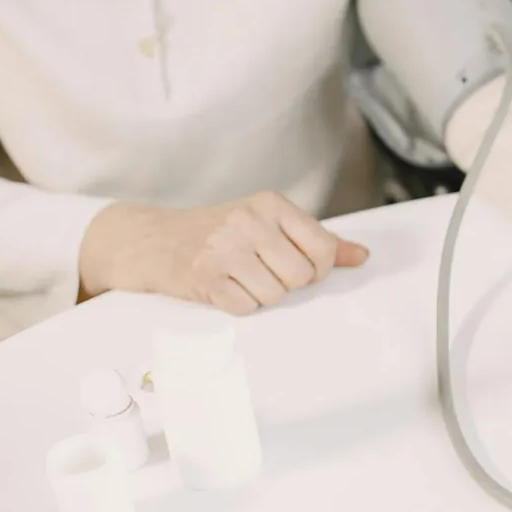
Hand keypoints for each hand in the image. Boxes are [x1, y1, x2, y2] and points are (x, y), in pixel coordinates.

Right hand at [79, 191, 368, 314]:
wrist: (149, 239)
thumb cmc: (217, 232)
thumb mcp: (268, 223)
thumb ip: (316, 239)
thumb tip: (362, 256)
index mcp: (270, 204)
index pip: (324, 249)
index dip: (318, 268)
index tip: (299, 266)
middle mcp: (248, 220)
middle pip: (301, 276)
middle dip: (286, 283)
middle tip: (260, 271)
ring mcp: (224, 248)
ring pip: (275, 295)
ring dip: (260, 295)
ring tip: (238, 276)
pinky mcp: (203, 276)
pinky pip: (246, 308)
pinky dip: (238, 305)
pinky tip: (223, 287)